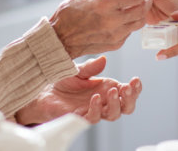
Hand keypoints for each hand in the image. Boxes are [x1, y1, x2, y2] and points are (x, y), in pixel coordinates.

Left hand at [15, 56, 143, 124]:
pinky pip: (92, 118)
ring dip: (115, 104)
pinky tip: (95, 98)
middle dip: (130, 99)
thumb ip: (91, 67)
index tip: (136, 79)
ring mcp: (92, 110)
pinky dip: (96, 109)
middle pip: (126, 107)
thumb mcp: (78, 69)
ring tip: (112, 91)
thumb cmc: (62, 81)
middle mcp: (103, 101)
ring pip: (112, 115)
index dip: (135, 88)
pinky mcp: (80, 117)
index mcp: (106, 88)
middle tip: (128, 88)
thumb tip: (104, 59)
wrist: (42, 91)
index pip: (128, 92)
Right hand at [50, 0, 152, 57]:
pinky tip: (123, 17)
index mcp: (104, 4)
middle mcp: (112, 21)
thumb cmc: (69, 13)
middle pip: (142, 9)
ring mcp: (115, 35)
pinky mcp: (116, 44)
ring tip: (136, 5)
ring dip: (141, 12)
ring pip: (140, 21)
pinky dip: (131, 22)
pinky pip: (131, 31)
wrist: (60, 40)